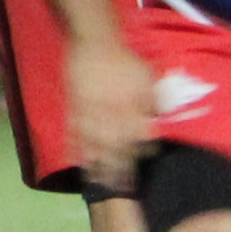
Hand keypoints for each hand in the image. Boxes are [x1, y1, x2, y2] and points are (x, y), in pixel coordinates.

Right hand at [65, 35, 157, 194]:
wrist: (94, 43)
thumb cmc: (126, 61)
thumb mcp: (147, 78)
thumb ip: (153, 102)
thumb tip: (157, 124)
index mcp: (130, 106)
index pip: (137, 136)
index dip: (140, 154)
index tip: (142, 170)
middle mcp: (110, 113)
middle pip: (115, 146)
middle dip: (119, 169)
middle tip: (122, 188)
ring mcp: (89, 113)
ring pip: (94, 144)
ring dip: (98, 165)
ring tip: (101, 184)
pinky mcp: (74, 109)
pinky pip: (74, 133)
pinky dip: (76, 149)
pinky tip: (79, 163)